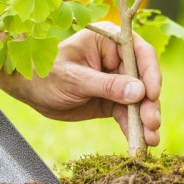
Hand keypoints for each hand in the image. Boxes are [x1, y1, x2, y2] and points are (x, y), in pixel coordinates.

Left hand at [0, 22, 161, 145]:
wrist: (30, 91)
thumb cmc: (47, 75)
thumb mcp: (74, 79)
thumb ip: (106, 85)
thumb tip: (140, 92)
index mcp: (108, 40)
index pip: (139, 53)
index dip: (150, 73)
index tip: (152, 95)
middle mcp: (117, 58)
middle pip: (144, 80)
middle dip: (149, 103)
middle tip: (152, 124)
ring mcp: (116, 81)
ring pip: (139, 100)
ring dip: (145, 119)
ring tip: (150, 139)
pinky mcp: (112, 100)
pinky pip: (127, 114)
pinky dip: (134, 127)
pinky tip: (140, 142)